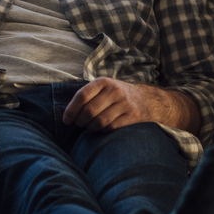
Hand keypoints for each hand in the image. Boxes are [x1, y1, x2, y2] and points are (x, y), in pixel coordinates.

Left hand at [62, 78, 200, 133]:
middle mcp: (114, 91)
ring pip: (99, 122)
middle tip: (79, 125)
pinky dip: (103, 131)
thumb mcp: (104, 87)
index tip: (66, 120)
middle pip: (89, 111)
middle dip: (80, 122)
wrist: (147, 99)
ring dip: (90, 128)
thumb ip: (88, 94)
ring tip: (89, 127)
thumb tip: (68, 112)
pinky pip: (111, 128)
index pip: (82, 96)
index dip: (71, 110)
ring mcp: (124, 103)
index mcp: (104, 82)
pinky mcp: (132, 116)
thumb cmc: (118, 94)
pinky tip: (102, 129)